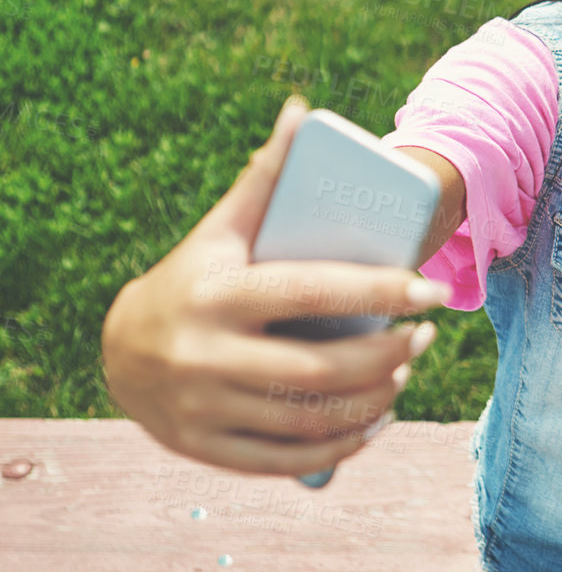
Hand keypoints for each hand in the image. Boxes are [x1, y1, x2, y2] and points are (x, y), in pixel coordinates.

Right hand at [100, 95, 445, 476]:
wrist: (119, 349)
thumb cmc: (195, 278)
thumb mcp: (221, 229)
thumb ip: (264, 176)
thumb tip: (302, 111)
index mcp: (218, 293)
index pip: (315, 292)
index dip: (382, 293)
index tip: (433, 290)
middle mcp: (206, 355)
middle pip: (319, 370)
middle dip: (388, 357)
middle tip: (426, 338)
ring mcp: (203, 408)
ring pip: (310, 419)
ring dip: (373, 402)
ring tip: (404, 374)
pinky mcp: (207, 448)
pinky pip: (288, 460)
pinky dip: (341, 447)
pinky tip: (375, 423)